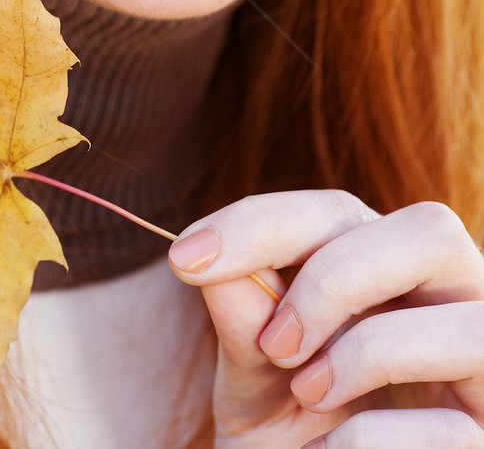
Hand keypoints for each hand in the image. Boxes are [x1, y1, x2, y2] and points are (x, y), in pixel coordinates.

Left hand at [168, 190, 483, 447]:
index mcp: (391, 272)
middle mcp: (451, 307)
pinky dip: (374, 438)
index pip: (342, 212)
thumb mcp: (255, 377)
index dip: (263, 222)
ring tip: (309, 394)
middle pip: (433, 231)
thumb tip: (208, 259)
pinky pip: (453, 430)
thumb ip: (243, 317)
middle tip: (275, 343)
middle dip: (339, 276)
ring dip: (372, 350)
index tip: (185, 259)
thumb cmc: (294, 440)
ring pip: (472, 321)